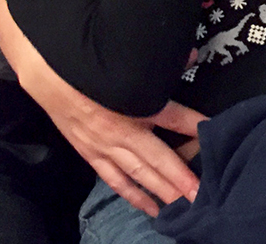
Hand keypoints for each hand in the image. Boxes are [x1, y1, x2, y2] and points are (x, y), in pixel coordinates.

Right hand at [0, 0, 203, 214]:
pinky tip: (151, 209)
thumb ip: (160, 61)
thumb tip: (190, 55)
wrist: (48, 73)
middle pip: (160, 158)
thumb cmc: (91, 64)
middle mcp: (123, 129)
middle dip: (183, 178)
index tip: (217, 137)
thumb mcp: (126, 59)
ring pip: (140, 175)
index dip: (197, 126)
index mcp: (135, 102)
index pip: (176, 117)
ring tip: (184, 208)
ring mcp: (106, 147)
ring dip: (163, 192)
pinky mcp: (92, 155)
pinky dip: (134, 196)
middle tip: (203, 196)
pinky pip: (116, 181)